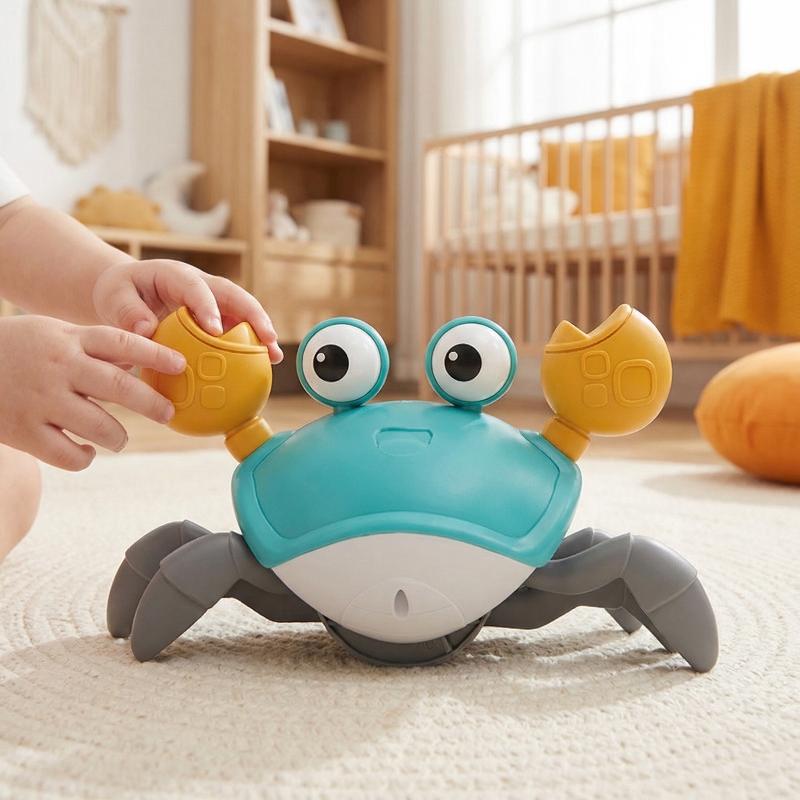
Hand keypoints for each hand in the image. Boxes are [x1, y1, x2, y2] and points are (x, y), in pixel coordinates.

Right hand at [0, 315, 185, 470]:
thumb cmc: (17, 349)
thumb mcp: (54, 334)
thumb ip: (95, 347)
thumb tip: (142, 362)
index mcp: (68, 340)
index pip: (121, 343)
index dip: (155, 354)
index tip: (181, 364)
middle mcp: (58, 368)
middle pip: (118, 387)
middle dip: (152, 403)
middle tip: (168, 413)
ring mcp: (40, 401)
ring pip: (100, 426)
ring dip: (118, 436)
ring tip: (118, 437)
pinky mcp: (24, 432)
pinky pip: (69, 455)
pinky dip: (85, 457)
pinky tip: (87, 451)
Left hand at [92, 259, 282, 362]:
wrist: (128, 291)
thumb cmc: (120, 292)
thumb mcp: (113, 296)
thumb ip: (127, 312)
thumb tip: (147, 331)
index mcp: (176, 275)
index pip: (196, 288)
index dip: (208, 307)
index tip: (216, 330)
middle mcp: (202, 284)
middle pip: (234, 295)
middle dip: (254, 316)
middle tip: (267, 339)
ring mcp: (214, 301)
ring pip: (244, 312)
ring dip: (261, 332)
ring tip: (275, 357)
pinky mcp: (219, 317)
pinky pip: (238, 331)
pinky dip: (251, 348)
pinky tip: (263, 369)